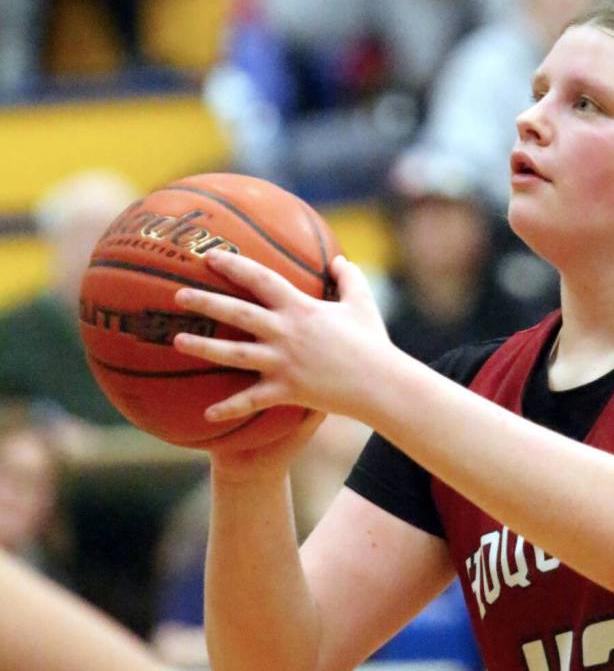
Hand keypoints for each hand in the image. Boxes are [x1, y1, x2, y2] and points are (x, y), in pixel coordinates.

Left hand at [173, 251, 390, 424]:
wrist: (380, 383)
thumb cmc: (374, 343)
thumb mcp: (363, 304)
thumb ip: (349, 279)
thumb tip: (340, 260)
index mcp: (301, 308)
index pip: (261, 279)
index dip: (234, 265)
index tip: (209, 257)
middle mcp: (286, 332)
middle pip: (237, 312)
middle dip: (205, 301)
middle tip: (178, 295)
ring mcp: (283, 362)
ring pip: (234, 353)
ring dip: (203, 347)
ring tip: (177, 341)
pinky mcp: (287, 390)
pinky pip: (251, 400)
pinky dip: (229, 408)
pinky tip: (207, 413)